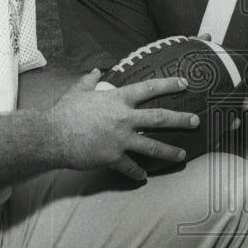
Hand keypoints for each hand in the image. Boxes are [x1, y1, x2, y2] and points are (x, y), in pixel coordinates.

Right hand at [51, 69, 199, 179]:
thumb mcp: (78, 92)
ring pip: (152, 145)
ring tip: (182, 154)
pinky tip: (144, 176)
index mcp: (117, 99)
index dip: (169, 84)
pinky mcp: (113, 157)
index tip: (185, 83)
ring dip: (170, 150)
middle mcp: (124, 118)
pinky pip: (130, 167)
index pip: (149, 88)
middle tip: (196, 121)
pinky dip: (138, 172)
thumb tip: (94, 71)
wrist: (51, 135)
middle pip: (159, 118)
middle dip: (181, 120)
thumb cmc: (64, 112)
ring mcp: (120, 139)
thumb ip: (89, 81)